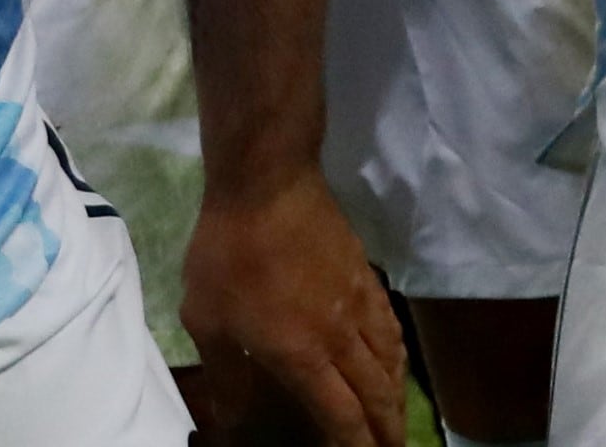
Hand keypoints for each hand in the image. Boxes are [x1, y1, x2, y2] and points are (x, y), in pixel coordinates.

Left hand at [180, 177, 404, 446]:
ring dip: (396, 397)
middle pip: (376, 395)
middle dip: (386, 430)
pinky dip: (398, 354)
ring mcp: (358, 304)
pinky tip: (395, 359)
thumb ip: (226, 376)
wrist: (267, 184)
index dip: (354, 446)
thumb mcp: (207, 321)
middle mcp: (340, 337)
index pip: (341, 415)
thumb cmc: (229, 253)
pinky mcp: (365, 276)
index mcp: (301, 354)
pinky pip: (391, 326)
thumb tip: (232, 421)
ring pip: (391, 362)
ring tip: (395, 416)